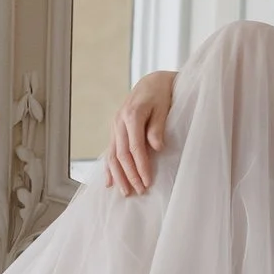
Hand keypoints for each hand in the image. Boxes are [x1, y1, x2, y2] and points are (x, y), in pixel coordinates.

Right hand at [105, 70, 175, 196]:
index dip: (141, 166)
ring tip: (125, 192)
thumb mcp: (164, 107)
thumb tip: (157, 148)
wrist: (152, 82)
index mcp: (132, 115)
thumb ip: (158, 127)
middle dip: (130, 175)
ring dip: (118, 175)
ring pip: (112, 155)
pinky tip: (109, 182)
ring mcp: (115, 126)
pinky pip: (110, 151)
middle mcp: (119, 122)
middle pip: (121, 154)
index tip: (148, 181)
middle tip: (140, 191)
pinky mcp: (115, 129)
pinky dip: (109, 167)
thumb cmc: (162, 94)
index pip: (135, 147)